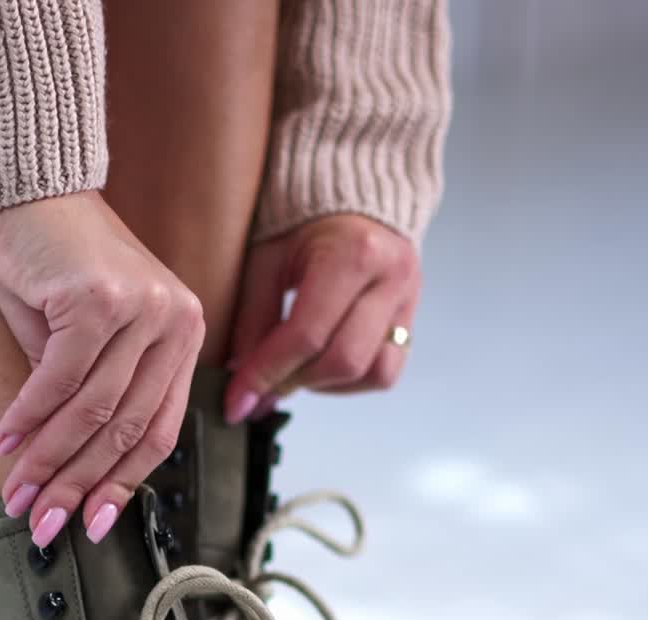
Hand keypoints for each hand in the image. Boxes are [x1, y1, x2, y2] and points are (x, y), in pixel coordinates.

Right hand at [0, 191, 204, 547]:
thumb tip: (71, 473)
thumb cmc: (54, 266)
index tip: (91, 524)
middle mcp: (175, 322)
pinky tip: (5, 442)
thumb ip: (91, 398)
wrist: (29, 187)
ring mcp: (142, 309)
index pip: (156, 431)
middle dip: (77, 485)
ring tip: (17, 494)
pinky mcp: (99, 299)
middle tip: (43, 522)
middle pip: (124, 430)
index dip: (122, 485)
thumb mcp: (84, 339)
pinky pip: (59, 379)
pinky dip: (28, 417)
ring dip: (47, 460)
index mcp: (183, 336)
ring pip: (92, 411)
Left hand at [223, 214, 420, 421]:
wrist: (349, 190)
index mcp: (354, 252)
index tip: (236, 402)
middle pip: (343, 361)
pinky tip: (319, 365)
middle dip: (293, 383)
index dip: (265, 375)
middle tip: (259, 388)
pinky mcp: (411, 314)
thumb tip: (241, 382)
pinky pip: (385, 370)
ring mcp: (408, 298)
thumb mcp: (265, 259)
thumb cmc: (300, 217)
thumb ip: (253, 322)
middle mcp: (391, 276)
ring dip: (325, 385)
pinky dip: (349, 380)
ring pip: (372, 373)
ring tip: (292, 370)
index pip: (306, 335)